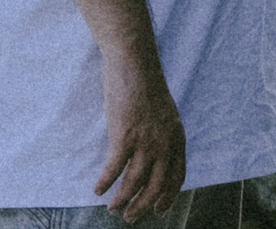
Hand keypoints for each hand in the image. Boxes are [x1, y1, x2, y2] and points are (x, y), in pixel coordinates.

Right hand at [96, 52, 185, 219]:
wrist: (134, 62)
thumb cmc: (143, 82)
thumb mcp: (162, 111)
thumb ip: (162, 132)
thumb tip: (152, 151)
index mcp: (177, 137)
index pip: (177, 177)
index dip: (167, 197)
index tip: (158, 210)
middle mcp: (165, 144)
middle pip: (156, 186)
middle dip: (143, 206)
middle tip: (130, 217)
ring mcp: (145, 141)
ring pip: (135, 183)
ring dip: (123, 200)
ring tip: (113, 210)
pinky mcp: (124, 136)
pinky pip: (115, 169)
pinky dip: (106, 182)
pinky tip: (98, 189)